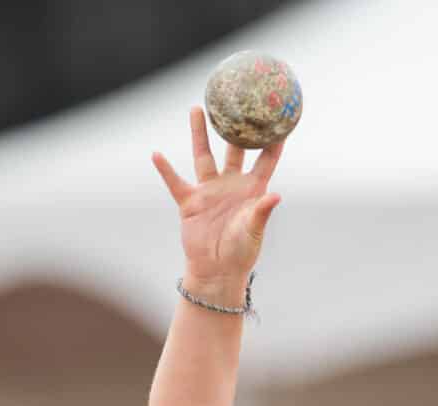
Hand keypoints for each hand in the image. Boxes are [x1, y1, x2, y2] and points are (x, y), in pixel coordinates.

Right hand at [151, 106, 283, 297]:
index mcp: (253, 189)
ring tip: (197, 109)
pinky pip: (176, 182)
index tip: (280, 116)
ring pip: (204, 155)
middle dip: (235, 126)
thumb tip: (275, 195)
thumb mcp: (253, 231)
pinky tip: (157, 154)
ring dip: (200, 134)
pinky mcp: (190, 202)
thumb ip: (261, 211)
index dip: (274, 139)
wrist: (217, 271)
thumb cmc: (241, 253)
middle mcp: (231, 184)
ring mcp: (209, 191)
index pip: (266, 159)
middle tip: (236, 100)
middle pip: (233, 148)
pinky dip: (166, 170)